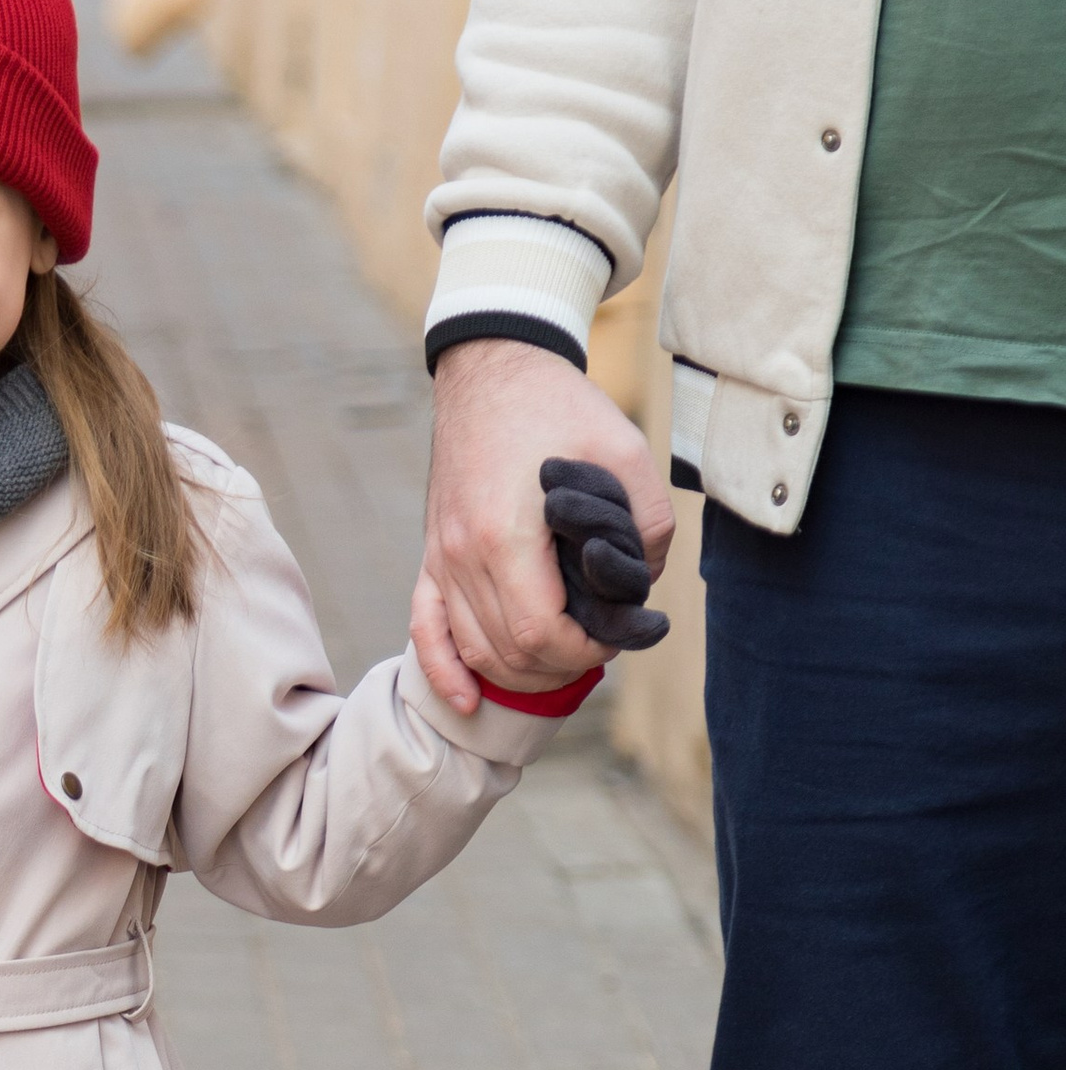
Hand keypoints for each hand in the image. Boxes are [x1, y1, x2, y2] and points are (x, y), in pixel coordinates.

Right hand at [413, 338, 673, 715]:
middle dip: (562, 665)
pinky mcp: (431, 553)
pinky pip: (424, 628)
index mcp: (505, 534)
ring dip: (519, 672)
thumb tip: (642, 584)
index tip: (619, 636)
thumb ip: (645, 524)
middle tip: (603, 644)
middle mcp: (462, 555)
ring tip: (565, 657)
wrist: (493, 370)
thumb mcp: (626, 452)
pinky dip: (443, 670)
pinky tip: (466, 699)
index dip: (584, 652)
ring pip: (473, 650)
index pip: (538, 635)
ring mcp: (440, 556)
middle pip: (506, 653)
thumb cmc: (558, 407)